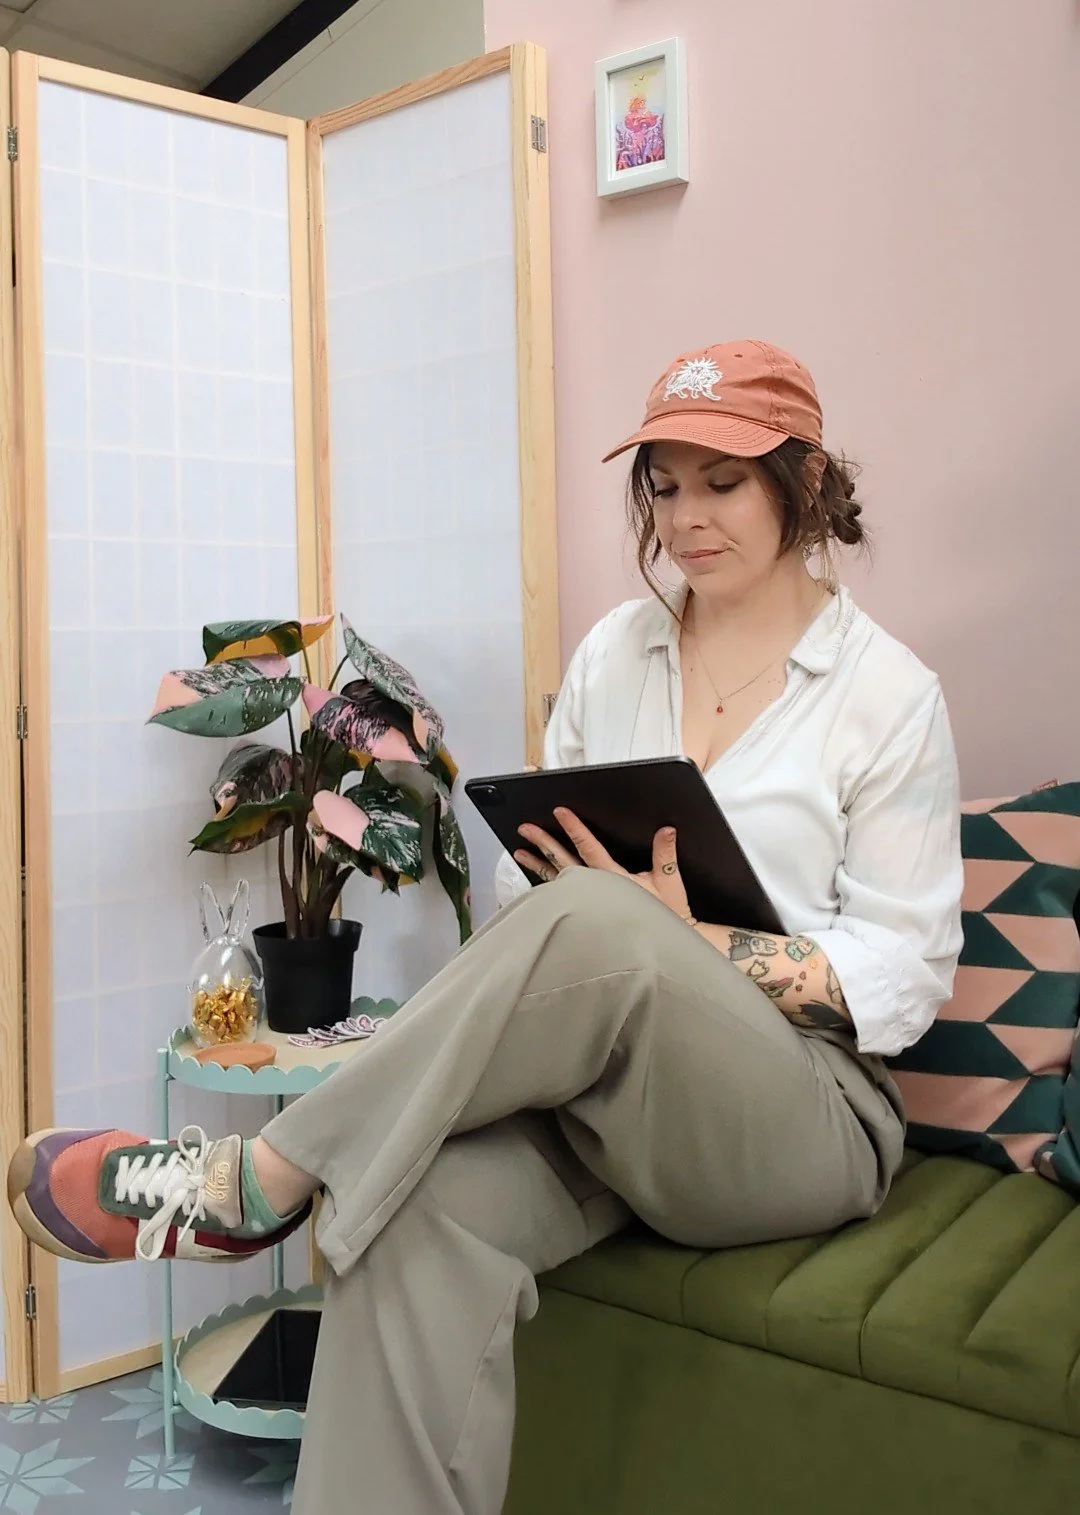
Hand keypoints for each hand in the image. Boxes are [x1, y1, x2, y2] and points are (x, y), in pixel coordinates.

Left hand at [515, 808, 694, 922]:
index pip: (589, 847)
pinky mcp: (584, 914)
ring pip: (556, 879)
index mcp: (613, 878)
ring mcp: (586, 902)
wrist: (661, 945)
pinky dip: (545, 887)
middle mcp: (594, 888)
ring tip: (520, 852)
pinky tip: (535, 879)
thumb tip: (667, 830)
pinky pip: (559, 898)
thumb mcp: (668, 882)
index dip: (574, 828)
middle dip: (543, 842)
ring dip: (537, 864)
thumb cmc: (665, 916)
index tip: (560, 812)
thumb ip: (665, 854)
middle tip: (525, 828)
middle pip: (563, 860)